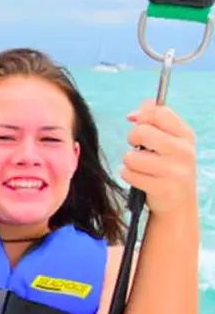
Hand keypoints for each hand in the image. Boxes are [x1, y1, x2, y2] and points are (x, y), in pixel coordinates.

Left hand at [123, 101, 196, 215]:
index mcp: (185, 134)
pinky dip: (129, 175)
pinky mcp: (163, 188)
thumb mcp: (169, 139)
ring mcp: (175, 170)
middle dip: (132, 139)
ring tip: (141, 167)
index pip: (159, 113)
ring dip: (130, 162)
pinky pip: (129, 174)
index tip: (136, 123)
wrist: (179, 201)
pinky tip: (140, 178)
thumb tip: (133, 115)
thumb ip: (154, 120)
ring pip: (131, 156)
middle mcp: (183, 151)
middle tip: (138, 147)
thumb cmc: (168, 165)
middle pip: (141, 132)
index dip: (141, 116)